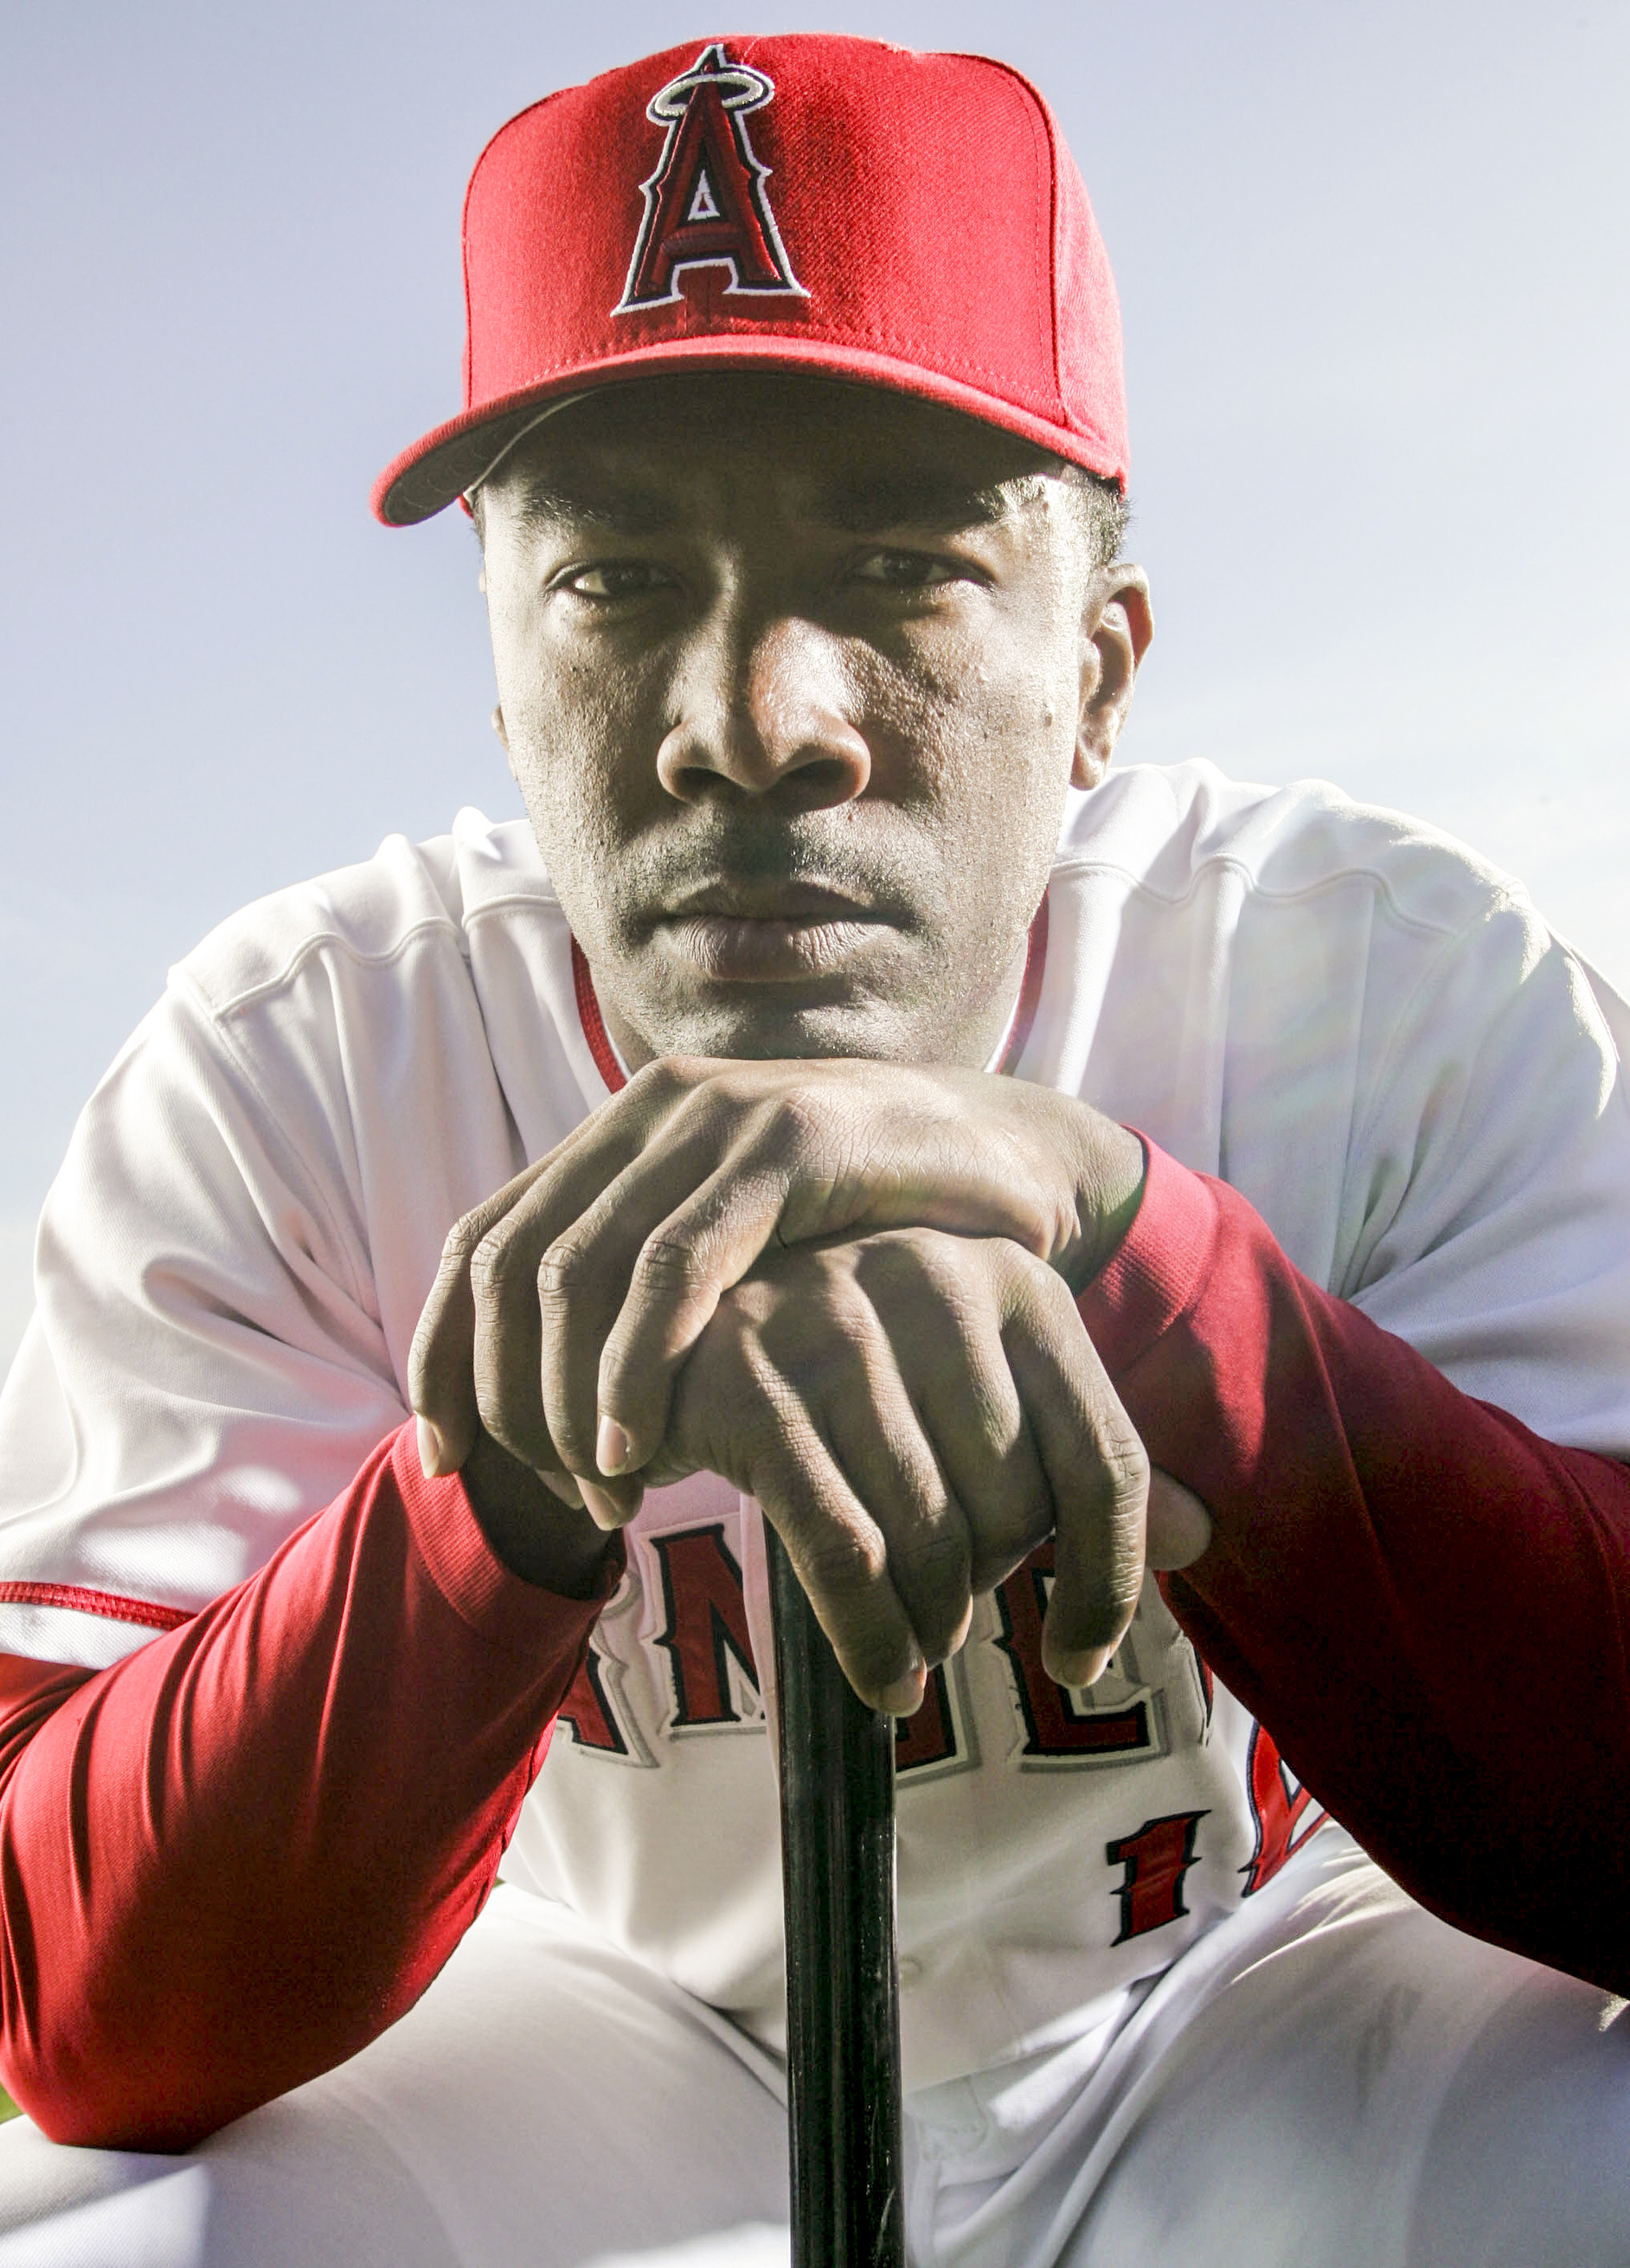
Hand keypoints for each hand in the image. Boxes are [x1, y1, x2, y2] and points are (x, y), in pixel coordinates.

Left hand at [410, 1056, 1144, 1505]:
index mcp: (621, 1131)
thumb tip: (548, 1384)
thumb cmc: (871, 1223)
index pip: (479, 1240)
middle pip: (508, 1265)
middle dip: (505, 1397)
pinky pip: (674, 1267)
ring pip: (574, 1271)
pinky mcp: (786, 1146)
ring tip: (603, 1492)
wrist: (1014, 1157)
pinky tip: (637, 1444)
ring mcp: (715, 1118)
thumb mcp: (739, 1246)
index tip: (443, 1459)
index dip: (443, 1354)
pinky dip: (636, 1364)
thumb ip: (652, 1281)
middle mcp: (650, 1109)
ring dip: (566, 1400)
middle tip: (551, 1496)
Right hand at [634, 1226, 1202, 1707]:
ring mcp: (833, 1318)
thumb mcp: (975, 1389)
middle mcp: (936, 1278)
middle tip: (949, 1621)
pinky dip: (871, 1640)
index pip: (1105, 1460)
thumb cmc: (845, 1373)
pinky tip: (882, 1680)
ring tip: (913, 1654)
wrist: (665, 1321)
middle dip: (989, 1594)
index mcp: (1018, 1280)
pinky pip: (840, 1552)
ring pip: (930, 1538)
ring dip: (929, 1630)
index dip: (1109, 1582)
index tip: (1081, 1662)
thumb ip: (1078, 1454)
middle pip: (1016, 1511)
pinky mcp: (746, 1377)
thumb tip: (1198, 1535)